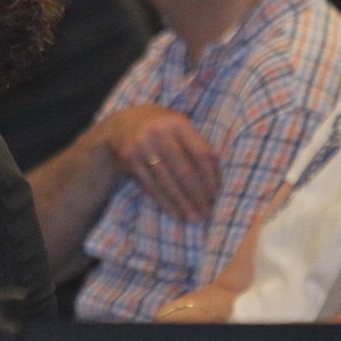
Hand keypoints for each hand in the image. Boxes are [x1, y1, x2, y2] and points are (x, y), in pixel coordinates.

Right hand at [102, 105, 220, 218]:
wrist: (125, 122)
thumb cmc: (163, 129)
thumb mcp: (180, 129)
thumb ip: (196, 148)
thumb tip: (215, 181)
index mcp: (178, 124)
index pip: (201, 154)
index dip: (210, 177)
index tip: (215, 195)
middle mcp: (159, 133)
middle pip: (184, 171)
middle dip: (197, 195)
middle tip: (206, 213)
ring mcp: (142, 146)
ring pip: (167, 181)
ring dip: (182, 203)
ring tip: (193, 218)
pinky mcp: (130, 159)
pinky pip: (151, 186)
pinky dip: (165, 202)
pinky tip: (176, 213)